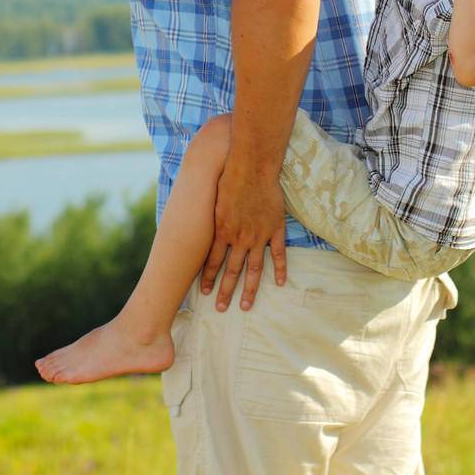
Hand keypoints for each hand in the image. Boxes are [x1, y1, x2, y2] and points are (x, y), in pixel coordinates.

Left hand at [199, 161, 286, 311]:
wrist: (251, 167)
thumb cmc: (228, 177)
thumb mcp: (212, 198)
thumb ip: (210, 216)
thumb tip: (194, 221)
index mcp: (222, 231)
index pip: (213, 261)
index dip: (208, 277)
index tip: (204, 292)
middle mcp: (239, 238)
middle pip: (231, 270)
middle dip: (225, 291)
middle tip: (220, 308)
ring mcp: (258, 235)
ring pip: (253, 269)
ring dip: (249, 289)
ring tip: (245, 306)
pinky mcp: (274, 229)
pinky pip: (278, 254)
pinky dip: (280, 269)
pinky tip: (280, 283)